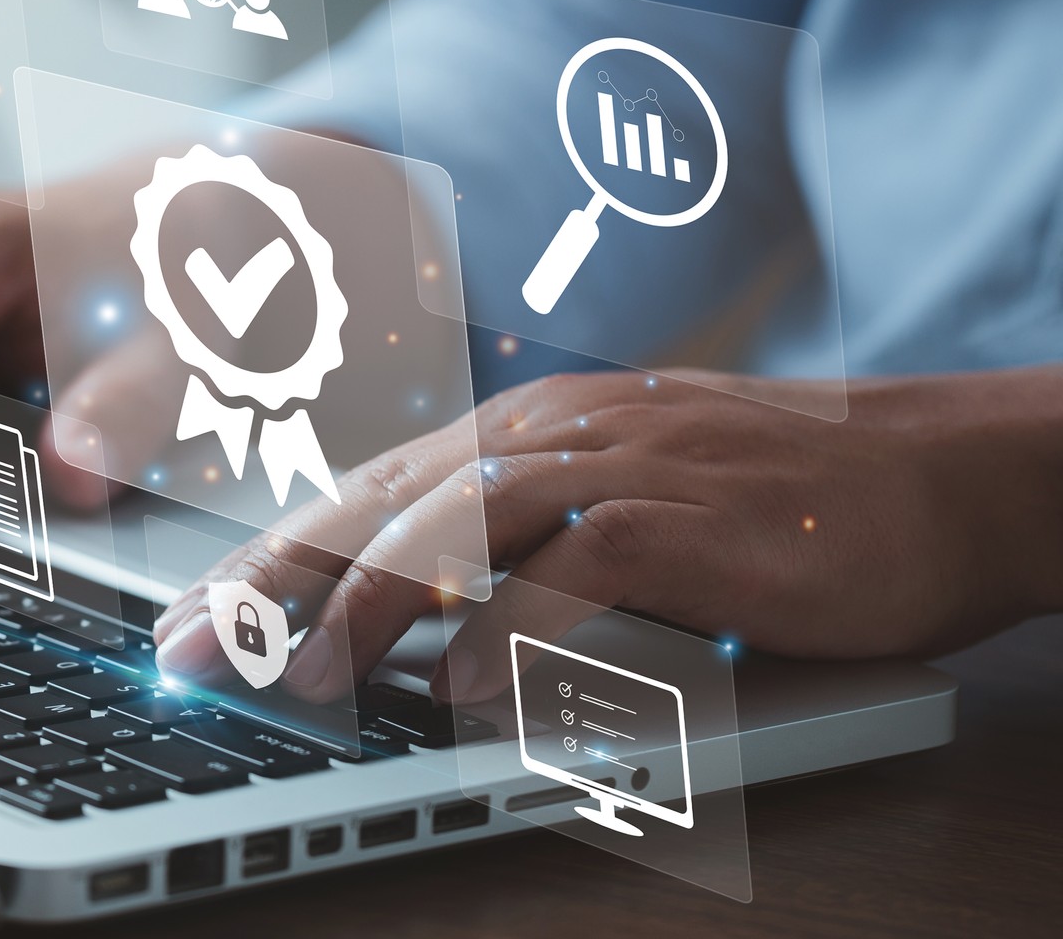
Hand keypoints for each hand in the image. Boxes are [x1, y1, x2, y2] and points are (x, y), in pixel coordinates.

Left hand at [154, 366, 1062, 702]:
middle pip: (377, 504)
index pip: (358, 495)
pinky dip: (515, 630)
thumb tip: (404, 624)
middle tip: (195, 656)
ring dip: (371, 607)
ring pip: (457, 525)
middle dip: (272, 584)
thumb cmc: (759, 501)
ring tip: (307, 680)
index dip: (263, 561)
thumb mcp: (608, 505)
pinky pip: (580, 569)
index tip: (189, 623)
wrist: (929, 469)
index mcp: (513, 429)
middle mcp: (546, 432)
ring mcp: (617, 462)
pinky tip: (467, 688)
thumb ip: (509, 548)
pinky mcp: (691, 513)